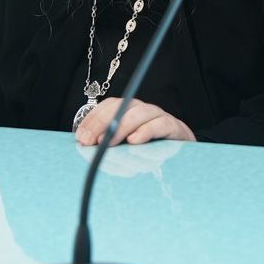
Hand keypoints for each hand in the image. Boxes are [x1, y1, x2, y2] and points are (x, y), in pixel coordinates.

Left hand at [75, 97, 195, 145]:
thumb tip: (85, 146)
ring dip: (121, 127)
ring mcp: (159, 117)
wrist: (181, 157)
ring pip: (140, 113)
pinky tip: (134, 140)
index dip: (94, 119)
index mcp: (130, 111)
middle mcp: (144, 110)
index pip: (110, 106)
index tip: (81, 137)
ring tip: (107, 143)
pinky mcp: (174, 127)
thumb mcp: (125, 148)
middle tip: (91, 141)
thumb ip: (108, 144)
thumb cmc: (149, 152)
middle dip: (103, 123)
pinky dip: (146, 131)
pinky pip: (161, 124)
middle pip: (122, 107)